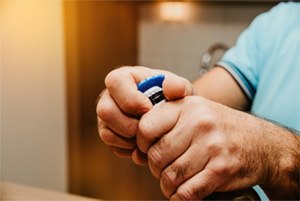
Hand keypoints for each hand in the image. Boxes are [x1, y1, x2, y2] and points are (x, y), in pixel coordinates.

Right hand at [96, 66, 192, 164]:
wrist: (172, 119)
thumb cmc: (174, 100)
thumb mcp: (181, 90)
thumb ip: (178, 86)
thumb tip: (171, 87)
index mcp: (124, 77)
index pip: (115, 82)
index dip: (131, 99)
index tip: (149, 110)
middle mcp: (109, 96)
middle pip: (105, 111)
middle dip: (130, 125)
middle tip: (150, 129)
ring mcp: (106, 117)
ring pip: (107, 132)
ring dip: (131, 140)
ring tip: (150, 138)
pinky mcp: (108, 134)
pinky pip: (113, 146)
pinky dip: (130, 149)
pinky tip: (146, 145)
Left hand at [137, 96, 273, 199]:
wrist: (261, 143)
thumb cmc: (221, 128)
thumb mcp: (195, 112)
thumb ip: (166, 123)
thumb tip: (136, 152)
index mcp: (187, 106)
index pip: (146, 126)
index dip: (142, 143)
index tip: (147, 150)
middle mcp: (199, 122)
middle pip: (157, 155)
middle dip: (155, 169)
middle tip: (163, 169)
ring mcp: (212, 146)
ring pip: (171, 176)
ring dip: (167, 186)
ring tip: (172, 182)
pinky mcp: (222, 169)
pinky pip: (188, 192)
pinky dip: (180, 197)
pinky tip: (183, 193)